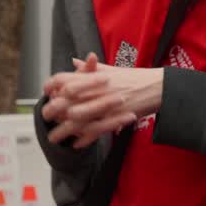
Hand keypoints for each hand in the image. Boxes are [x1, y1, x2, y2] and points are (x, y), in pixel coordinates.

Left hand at [42, 55, 163, 148]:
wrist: (159, 87)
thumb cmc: (137, 78)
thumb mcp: (113, 70)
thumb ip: (91, 68)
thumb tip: (75, 62)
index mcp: (94, 76)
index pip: (64, 79)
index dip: (51, 87)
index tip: (48, 96)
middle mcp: (96, 90)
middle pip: (64, 101)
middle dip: (52, 112)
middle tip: (47, 120)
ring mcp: (105, 105)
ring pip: (75, 120)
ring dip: (62, 131)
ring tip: (54, 138)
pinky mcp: (114, 118)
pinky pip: (94, 131)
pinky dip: (83, 139)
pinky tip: (77, 143)